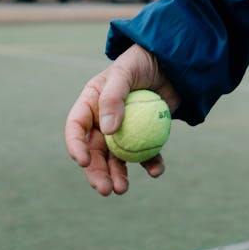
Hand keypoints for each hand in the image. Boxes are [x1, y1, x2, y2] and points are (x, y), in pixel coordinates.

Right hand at [64, 44, 180, 195]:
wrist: (172, 61)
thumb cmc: (142, 61)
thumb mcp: (125, 72)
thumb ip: (113, 96)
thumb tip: (107, 130)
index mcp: (91, 104)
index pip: (76, 128)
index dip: (76, 146)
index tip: (83, 161)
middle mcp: (104, 121)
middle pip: (94, 152)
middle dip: (96, 173)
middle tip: (105, 189)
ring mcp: (125, 130)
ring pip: (116, 159)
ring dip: (117, 176)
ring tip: (122, 189)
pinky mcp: (145, 135)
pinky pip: (145, 155)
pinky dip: (150, 164)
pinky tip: (155, 170)